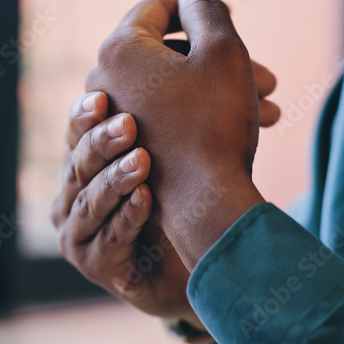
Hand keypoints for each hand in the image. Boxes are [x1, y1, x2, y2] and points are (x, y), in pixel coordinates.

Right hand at [50, 91, 196, 323]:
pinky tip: (147, 199)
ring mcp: (79, 229)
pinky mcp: (95, 263)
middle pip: (79, 160)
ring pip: (91, 198)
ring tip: (143, 160)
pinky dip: (127, 216)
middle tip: (130, 124)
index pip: (79, 126)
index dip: (87, 112)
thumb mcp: (187, 144)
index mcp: (89, 154)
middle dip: (103, 141)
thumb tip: (268, 80)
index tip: (105, 94)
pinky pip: (109, 237)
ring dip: (116, 177)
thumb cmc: (184, 194)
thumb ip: (202, 106)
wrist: (189, 261)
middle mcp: (75, 190)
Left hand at [85, 0, 266, 268]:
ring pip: (170, 90)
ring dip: (219, 93)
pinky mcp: (123, 149)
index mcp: (119, 49)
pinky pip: (163, 118)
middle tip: (268, 80)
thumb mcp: (223, 51)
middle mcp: (104, 82)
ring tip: (271, 110)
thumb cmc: (215, 123)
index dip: (198, 9)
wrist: (203, 203)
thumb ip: (207, 12)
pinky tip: (244, 129)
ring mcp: (111, 119)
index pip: (157, 9)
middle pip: (166, 55)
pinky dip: (199, 118)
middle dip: (219, 63)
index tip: (232, 19)